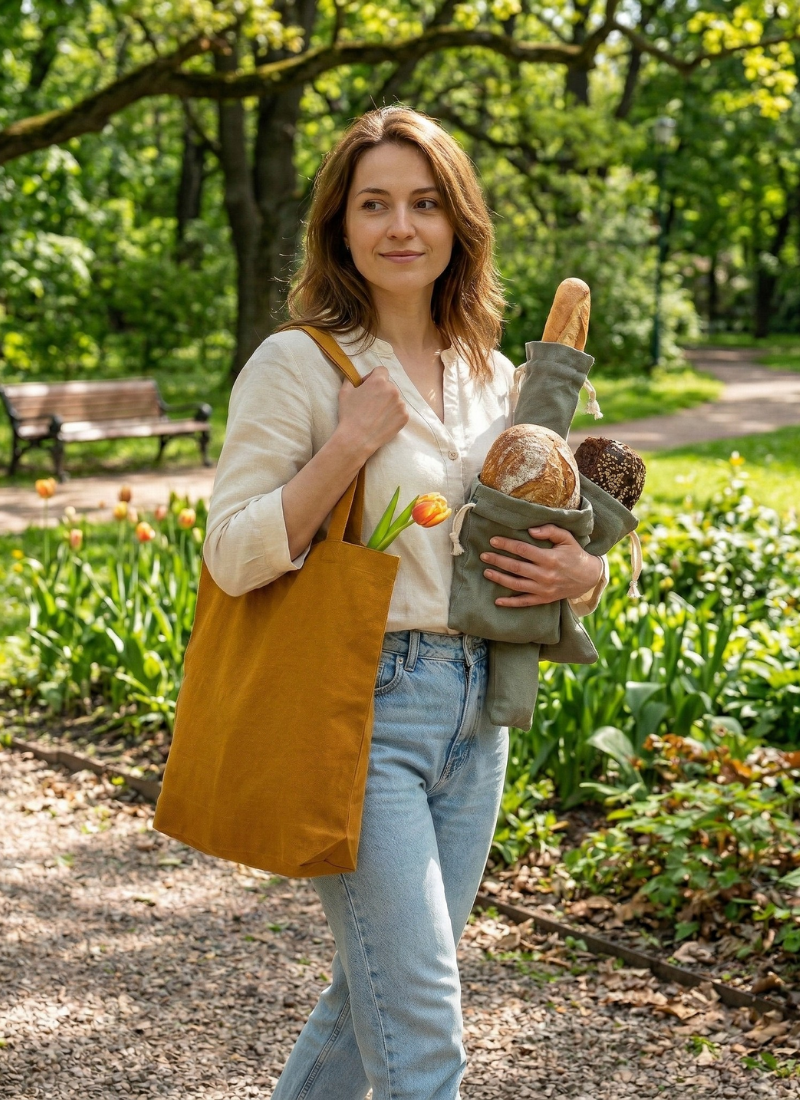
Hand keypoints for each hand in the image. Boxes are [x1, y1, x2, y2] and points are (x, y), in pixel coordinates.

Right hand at [337, 367, 409, 459]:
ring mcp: (400, 404)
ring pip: (395, 399)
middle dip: (381, 391)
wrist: (357, 438)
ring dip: (388, 403)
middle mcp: (392, 390)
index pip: (381, 370)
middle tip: (371, 403)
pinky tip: (382, 421)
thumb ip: (350, 380)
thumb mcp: (344, 393)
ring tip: (376, 415)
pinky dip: (393, 414)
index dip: (373, 377)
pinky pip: (399, 411)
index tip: (368, 386)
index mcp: (378, 381)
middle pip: (388, 386)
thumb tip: (353, 378)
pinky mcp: (404, 417)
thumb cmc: (349, 415)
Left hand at [479, 524, 603, 606]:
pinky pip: (525, 602)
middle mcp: (545, 575)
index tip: (493, 540)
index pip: (522, 550)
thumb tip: (530, 531)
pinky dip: (511, 603)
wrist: (588, 577)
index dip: (506, 544)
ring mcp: (544, 589)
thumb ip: (550, 531)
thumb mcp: (567, 538)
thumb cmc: (575, 553)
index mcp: (549, 558)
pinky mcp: (544, 599)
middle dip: (498, 560)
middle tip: (483, 555)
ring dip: (500, 579)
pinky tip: (498, 601)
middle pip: (516, 567)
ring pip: (517, 585)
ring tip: (486, 572)